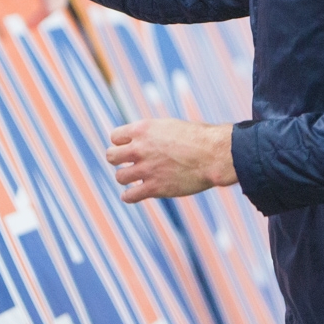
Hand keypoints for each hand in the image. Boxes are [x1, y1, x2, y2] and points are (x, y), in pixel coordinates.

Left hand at [106, 119, 235, 203]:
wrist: (212, 155)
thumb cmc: (198, 138)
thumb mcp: (169, 127)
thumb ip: (152, 134)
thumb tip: (145, 139)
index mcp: (143, 129)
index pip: (115, 136)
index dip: (121, 143)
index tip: (130, 148)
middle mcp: (140, 148)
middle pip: (111, 156)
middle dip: (118, 160)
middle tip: (129, 163)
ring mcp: (146, 169)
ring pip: (119, 177)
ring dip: (126, 178)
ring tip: (135, 178)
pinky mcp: (155, 188)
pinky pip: (130, 195)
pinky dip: (129, 196)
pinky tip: (133, 195)